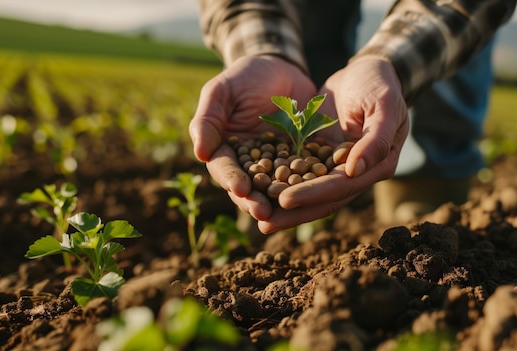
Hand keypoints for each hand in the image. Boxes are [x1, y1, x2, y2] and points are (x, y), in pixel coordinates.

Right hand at [189, 55, 315, 220]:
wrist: (282, 67)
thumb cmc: (245, 76)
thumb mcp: (222, 91)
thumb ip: (208, 119)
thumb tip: (199, 153)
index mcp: (225, 150)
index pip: (225, 169)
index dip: (231, 180)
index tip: (240, 188)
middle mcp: (249, 164)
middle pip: (249, 188)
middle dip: (255, 201)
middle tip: (264, 213)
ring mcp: (277, 165)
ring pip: (277, 189)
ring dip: (280, 203)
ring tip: (287, 213)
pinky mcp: (302, 160)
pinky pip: (305, 176)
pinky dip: (309, 186)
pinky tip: (316, 194)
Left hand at [257, 57, 408, 232]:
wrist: (368, 70)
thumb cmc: (380, 85)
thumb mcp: (384, 106)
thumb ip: (375, 140)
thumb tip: (354, 171)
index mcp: (377, 166)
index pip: (340, 186)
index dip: (313, 195)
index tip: (285, 200)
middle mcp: (356, 173)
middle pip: (323, 199)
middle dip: (293, 212)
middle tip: (264, 223)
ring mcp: (336, 166)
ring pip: (309, 192)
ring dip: (285, 207)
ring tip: (258, 218)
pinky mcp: (320, 156)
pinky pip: (299, 174)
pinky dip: (282, 183)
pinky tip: (258, 190)